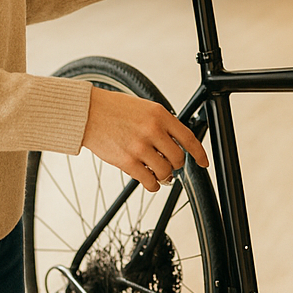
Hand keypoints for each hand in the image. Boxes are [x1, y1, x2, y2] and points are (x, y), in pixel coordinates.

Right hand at [82, 86, 208, 191]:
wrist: (88, 113)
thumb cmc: (114, 109)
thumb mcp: (144, 108)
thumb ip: (161, 123)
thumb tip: (175, 143)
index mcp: (160, 114)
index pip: (188, 138)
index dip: (199, 153)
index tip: (203, 162)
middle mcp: (152, 130)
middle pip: (178, 158)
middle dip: (176, 164)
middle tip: (169, 164)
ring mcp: (140, 147)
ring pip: (166, 172)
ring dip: (165, 176)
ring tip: (158, 173)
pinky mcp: (127, 161)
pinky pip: (149, 181)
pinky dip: (153, 184)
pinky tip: (149, 180)